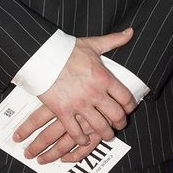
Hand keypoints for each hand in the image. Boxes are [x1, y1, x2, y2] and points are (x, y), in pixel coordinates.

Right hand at [15, 29, 135, 162]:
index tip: (128, 109)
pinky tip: (84, 140)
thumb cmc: (67, 50)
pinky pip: (75, 132)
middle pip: (116, 116)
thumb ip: (114, 41)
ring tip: (106, 135)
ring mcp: (79, 104)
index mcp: (104, 78)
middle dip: (120, 123)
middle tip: (119, 126)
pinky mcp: (63, 111)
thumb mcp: (93, 44)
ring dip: (105, 134)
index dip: (130, 107)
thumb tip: (130, 32)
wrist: (41, 55)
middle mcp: (95, 93)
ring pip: (99, 127)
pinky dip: (81, 139)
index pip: (126, 98)